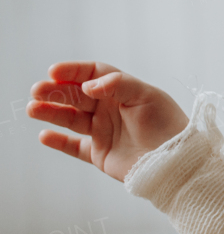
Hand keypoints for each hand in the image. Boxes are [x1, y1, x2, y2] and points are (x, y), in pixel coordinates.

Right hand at [28, 62, 191, 181]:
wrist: (179, 162)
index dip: (74, 72)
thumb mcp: (148, 97)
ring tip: (33, 109)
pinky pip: (74, 147)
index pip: (93, 75)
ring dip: (52, 113)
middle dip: (56, 91)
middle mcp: (111, 109)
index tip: (54, 71)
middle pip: (77, 95)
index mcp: (123, 91)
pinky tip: (44, 136)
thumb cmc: (170, 126)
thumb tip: (89, 85)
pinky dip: (59, 142)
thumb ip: (119, 85)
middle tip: (38, 90)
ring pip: (71, 119)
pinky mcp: (101, 154)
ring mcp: (104, 131)